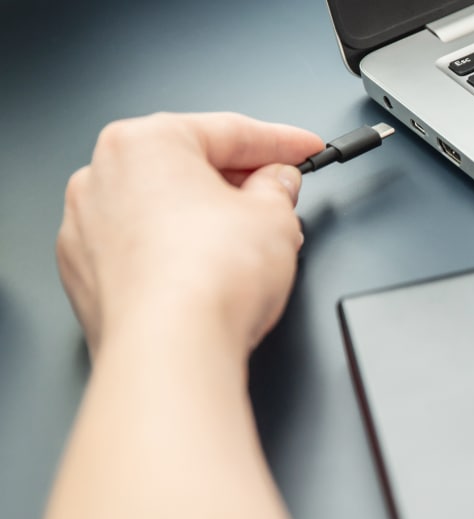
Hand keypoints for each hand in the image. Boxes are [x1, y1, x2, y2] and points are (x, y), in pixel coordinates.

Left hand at [57, 112, 324, 355]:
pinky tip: (211, 272)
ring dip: (208, 218)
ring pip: (162, 208)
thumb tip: (276, 183)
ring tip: (253, 243)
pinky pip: (143, 248)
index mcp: (145, 142)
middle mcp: (102, 176)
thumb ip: (279, 189)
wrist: (169, 349)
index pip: (229, 131)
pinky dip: (177, 253)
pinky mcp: (86, 276)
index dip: (281, 142)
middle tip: (283, 197)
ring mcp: (86, 228)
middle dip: (241, 182)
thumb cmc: (207, 279)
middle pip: (189, 167)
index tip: (304, 149)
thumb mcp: (276, 218)